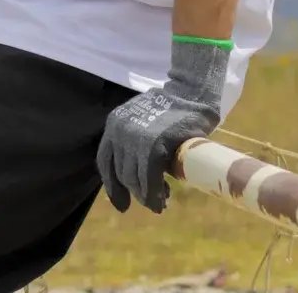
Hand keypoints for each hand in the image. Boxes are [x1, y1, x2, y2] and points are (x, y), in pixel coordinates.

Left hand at [96, 40, 227, 213]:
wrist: (191, 93)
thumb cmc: (171, 111)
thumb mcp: (142, 122)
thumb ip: (134, 143)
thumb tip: (136, 177)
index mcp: (114, 124)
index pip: (105, 161)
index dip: (112, 186)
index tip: (121, 204)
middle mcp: (120, 131)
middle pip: (121, 172)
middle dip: (135, 192)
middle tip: (152, 202)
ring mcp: (136, 137)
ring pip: (133, 178)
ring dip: (146, 195)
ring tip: (159, 201)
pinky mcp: (155, 144)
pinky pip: (149, 177)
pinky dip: (154, 193)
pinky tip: (161, 199)